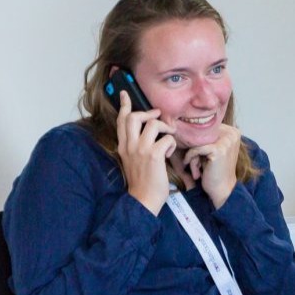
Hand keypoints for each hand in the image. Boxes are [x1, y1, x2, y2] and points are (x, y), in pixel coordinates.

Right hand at [115, 90, 175, 214]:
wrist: (143, 200)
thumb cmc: (142, 182)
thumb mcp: (134, 161)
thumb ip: (137, 146)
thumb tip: (149, 133)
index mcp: (123, 147)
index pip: (121, 121)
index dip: (124, 105)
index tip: (125, 94)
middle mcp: (129, 146)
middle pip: (134, 116)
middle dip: (148, 113)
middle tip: (158, 116)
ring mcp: (141, 150)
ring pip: (153, 123)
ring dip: (165, 128)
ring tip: (169, 137)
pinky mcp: (154, 156)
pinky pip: (167, 139)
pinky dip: (172, 144)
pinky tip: (170, 154)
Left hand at [182, 124, 241, 209]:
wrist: (222, 188)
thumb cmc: (216, 170)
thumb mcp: (215, 149)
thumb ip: (209, 136)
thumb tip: (189, 123)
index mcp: (233, 132)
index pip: (207, 127)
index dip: (198, 138)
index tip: (194, 151)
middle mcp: (232, 134)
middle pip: (201, 133)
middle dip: (194, 146)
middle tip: (195, 160)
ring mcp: (226, 141)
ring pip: (197, 141)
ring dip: (192, 154)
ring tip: (195, 165)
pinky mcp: (218, 150)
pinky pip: (195, 149)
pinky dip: (190, 157)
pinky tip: (189, 165)